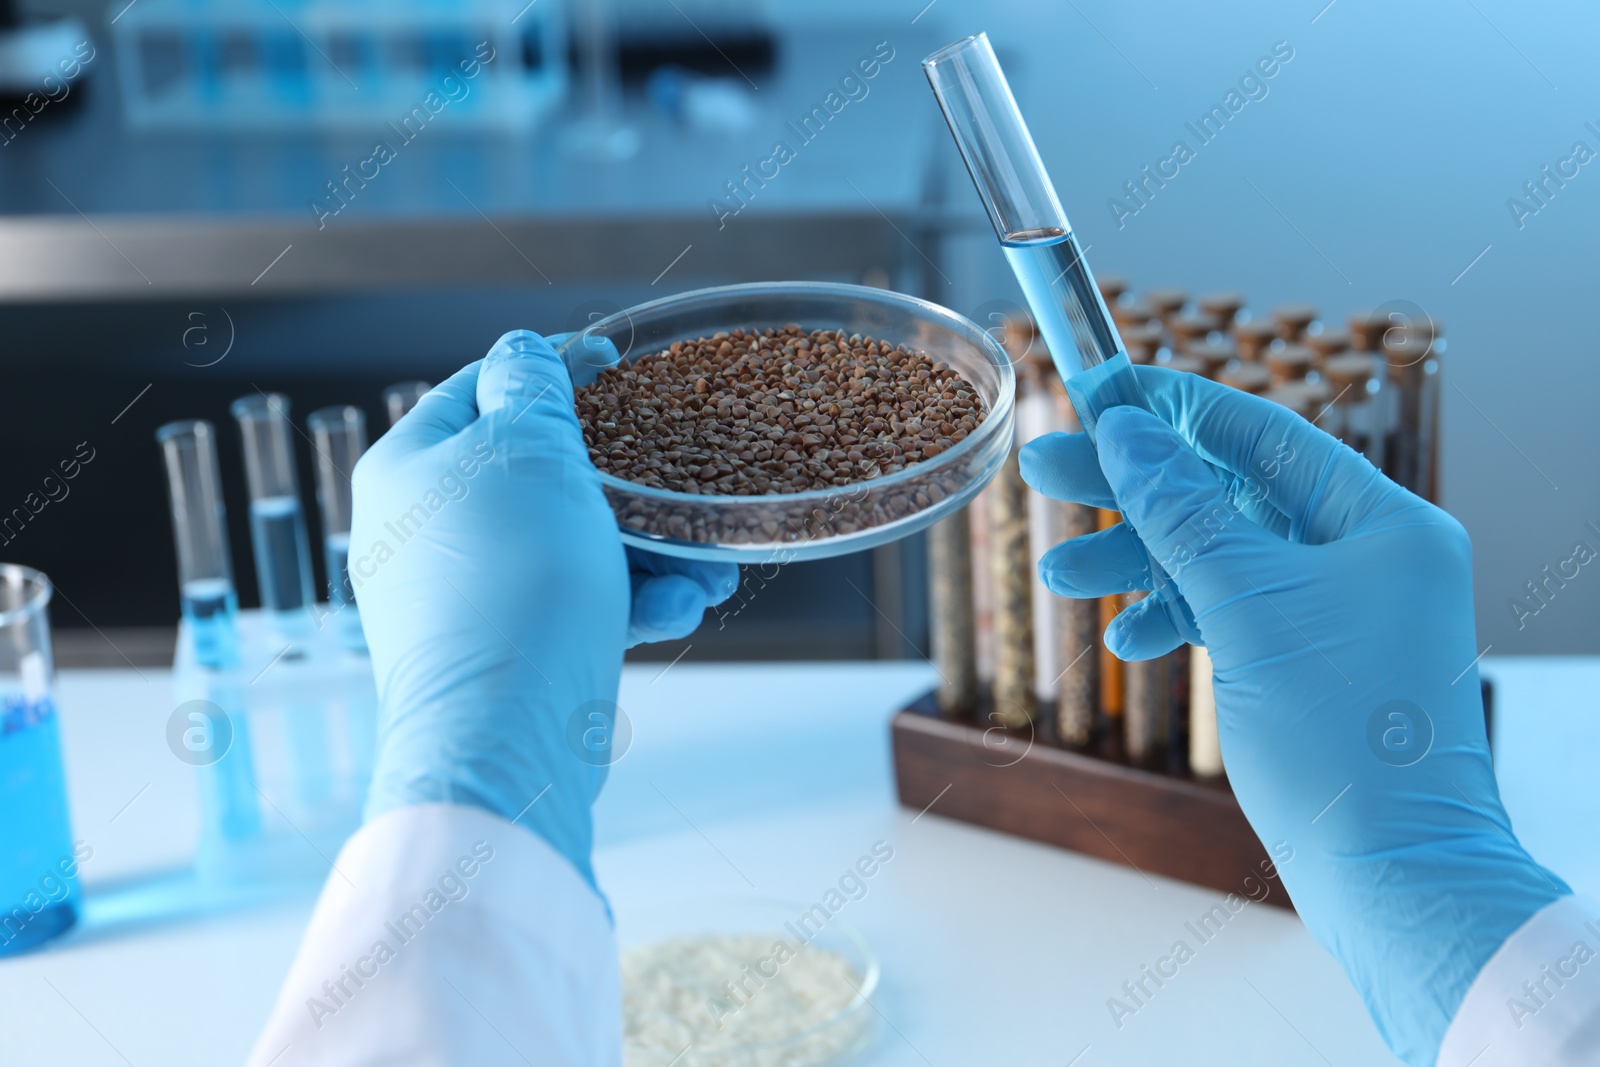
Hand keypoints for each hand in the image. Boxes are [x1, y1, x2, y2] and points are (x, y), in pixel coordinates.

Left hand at [349, 330, 735, 887]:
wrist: (505, 736)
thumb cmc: (513, 584)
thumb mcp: (530, 452)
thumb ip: (531, 390)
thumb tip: (523, 353)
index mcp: (409, 468)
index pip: (484, 391)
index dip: (554, 372)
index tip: (617, 365)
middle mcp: (424, 532)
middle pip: (540, 479)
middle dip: (630, 489)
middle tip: (685, 492)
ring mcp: (461, 599)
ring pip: (570, 548)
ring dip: (649, 554)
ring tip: (709, 573)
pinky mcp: (503, 653)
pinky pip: (572, 606)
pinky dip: (628, 604)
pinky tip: (678, 612)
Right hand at [1020, 363, 1568, 1065]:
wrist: (1392, 874)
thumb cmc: (1344, 739)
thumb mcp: (1247, 607)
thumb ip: (1182, 512)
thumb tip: (1127, 430)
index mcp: (1381, 521)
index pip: (1260, 433)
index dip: (1171, 409)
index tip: (1094, 390)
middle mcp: (1366, 555)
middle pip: (1226, 493)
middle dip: (1132, 490)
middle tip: (1041, 469)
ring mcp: (1337, 611)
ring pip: (1217, 559)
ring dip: (1138, 564)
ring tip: (1060, 574)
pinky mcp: (1309, 663)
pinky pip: (1229, 615)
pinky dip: (1175, 620)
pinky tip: (1128, 640)